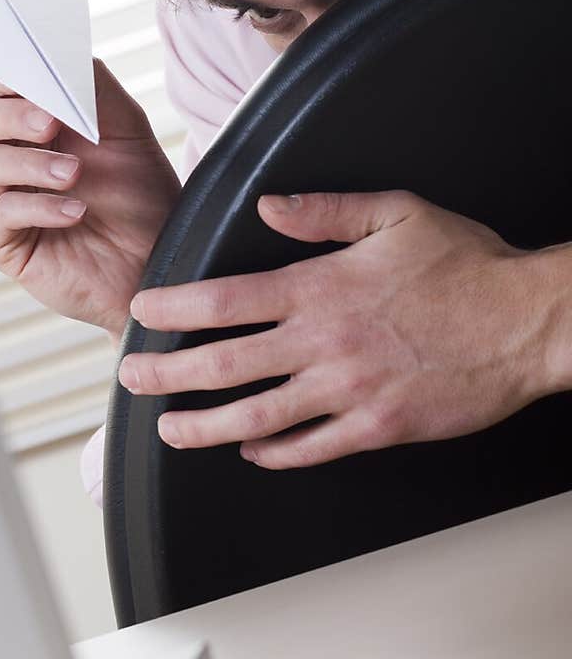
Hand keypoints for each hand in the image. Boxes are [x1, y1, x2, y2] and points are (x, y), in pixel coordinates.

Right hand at [0, 58, 179, 339]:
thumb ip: (91, 84)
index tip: (27, 67)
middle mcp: (14, 159)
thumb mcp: (126, 128)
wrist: (159, 260)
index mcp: (35, 124)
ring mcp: (6, 202)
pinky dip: (38, 207)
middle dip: (14, 114)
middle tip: (52, 121)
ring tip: (75, 174)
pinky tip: (75, 211)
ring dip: (33, 164)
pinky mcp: (6, 244)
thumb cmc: (141, 197)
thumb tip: (55, 49)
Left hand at [118, 190, 555, 467]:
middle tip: (130, 380)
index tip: (140, 314)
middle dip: (166, 374)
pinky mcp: (377, 429)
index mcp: (321, 288)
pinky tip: (252, 451)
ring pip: (257, 417)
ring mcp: (348, 392)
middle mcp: (324, 343)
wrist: (527, 323)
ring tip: (170, 430)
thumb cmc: (468, 266)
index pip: (225, 299)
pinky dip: (274, 453)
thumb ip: (325, 211)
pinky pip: (311, 448)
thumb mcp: (397, 213)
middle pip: (224, 364)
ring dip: (204, 426)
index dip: (171, 308)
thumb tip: (270, 205)